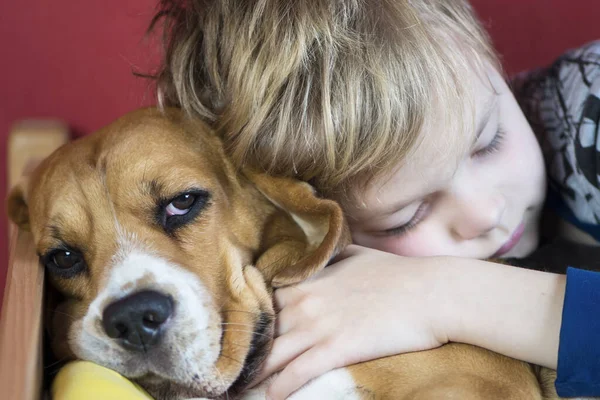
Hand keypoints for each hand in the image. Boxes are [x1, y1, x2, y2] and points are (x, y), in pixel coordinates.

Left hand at [253, 245, 450, 399]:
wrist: (430, 292)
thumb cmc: (397, 273)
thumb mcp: (357, 255)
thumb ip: (331, 258)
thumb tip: (323, 256)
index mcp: (309, 280)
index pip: (266, 300)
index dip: (253, 318)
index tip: (243, 333)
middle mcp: (306, 301)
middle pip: (264, 329)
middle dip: (247, 349)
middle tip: (232, 365)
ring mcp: (319, 325)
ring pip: (274, 353)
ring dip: (256, 372)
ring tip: (240, 385)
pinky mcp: (337, 348)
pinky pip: (299, 372)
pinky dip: (281, 387)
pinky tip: (271, 397)